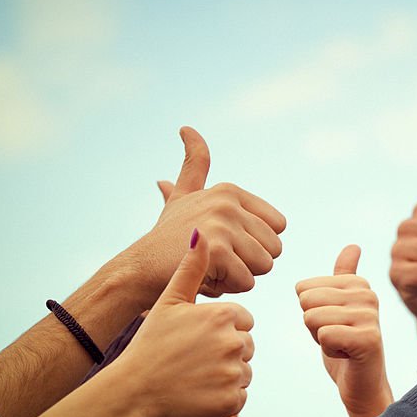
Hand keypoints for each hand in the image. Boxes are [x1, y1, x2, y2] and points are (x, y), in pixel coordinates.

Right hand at [111, 229, 254, 416]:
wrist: (132, 391)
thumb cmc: (150, 344)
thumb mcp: (169, 301)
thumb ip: (192, 268)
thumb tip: (200, 232)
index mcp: (224, 315)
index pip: (242, 321)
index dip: (220, 330)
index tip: (195, 339)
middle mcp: (234, 342)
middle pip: (246, 346)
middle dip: (225, 353)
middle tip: (193, 359)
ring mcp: (233, 373)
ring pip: (244, 372)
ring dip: (225, 376)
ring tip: (194, 376)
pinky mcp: (231, 400)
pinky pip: (239, 398)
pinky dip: (223, 399)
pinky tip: (198, 393)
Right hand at [127, 126, 286, 300]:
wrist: (138, 269)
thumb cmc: (167, 237)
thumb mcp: (183, 196)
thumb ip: (193, 164)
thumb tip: (188, 128)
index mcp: (230, 191)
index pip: (278, 227)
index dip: (255, 243)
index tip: (224, 242)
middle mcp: (228, 203)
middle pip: (274, 248)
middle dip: (250, 262)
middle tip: (217, 259)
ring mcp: (222, 224)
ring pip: (264, 265)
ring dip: (240, 276)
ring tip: (212, 267)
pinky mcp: (217, 250)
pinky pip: (247, 281)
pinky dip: (229, 288)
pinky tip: (205, 278)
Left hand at [297, 245, 393, 416]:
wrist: (362, 385)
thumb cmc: (346, 346)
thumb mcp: (339, 307)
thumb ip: (343, 276)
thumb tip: (353, 245)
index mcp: (359, 283)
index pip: (304, 289)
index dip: (310, 312)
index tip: (333, 325)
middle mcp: (369, 295)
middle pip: (307, 301)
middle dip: (313, 325)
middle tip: (336, 337)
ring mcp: (371, 316)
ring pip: (313, 318)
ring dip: (320, 339)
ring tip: (342, 345)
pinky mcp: (369, 339)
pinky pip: (324, 335)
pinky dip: (329, 351)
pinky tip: (347, 356)